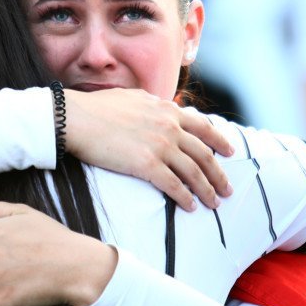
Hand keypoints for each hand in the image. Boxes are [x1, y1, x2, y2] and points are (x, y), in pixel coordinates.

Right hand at [64, 88, 233, 210]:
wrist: (76, 118)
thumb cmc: (96, 108)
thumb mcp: (132, 97)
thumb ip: (150, 105)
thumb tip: (156, 106)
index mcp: (166, 109)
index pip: (202, 126)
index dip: (219, 140)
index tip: (229, 151)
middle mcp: (169, 126)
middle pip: (204, 153)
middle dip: (219, 173)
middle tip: (227, 188)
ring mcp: (160, 145)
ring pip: (194, 172)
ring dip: (207, 190)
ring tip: (214, 203)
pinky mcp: (146, 164)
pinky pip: (174, 185)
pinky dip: (185, 198)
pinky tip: (191, 207)